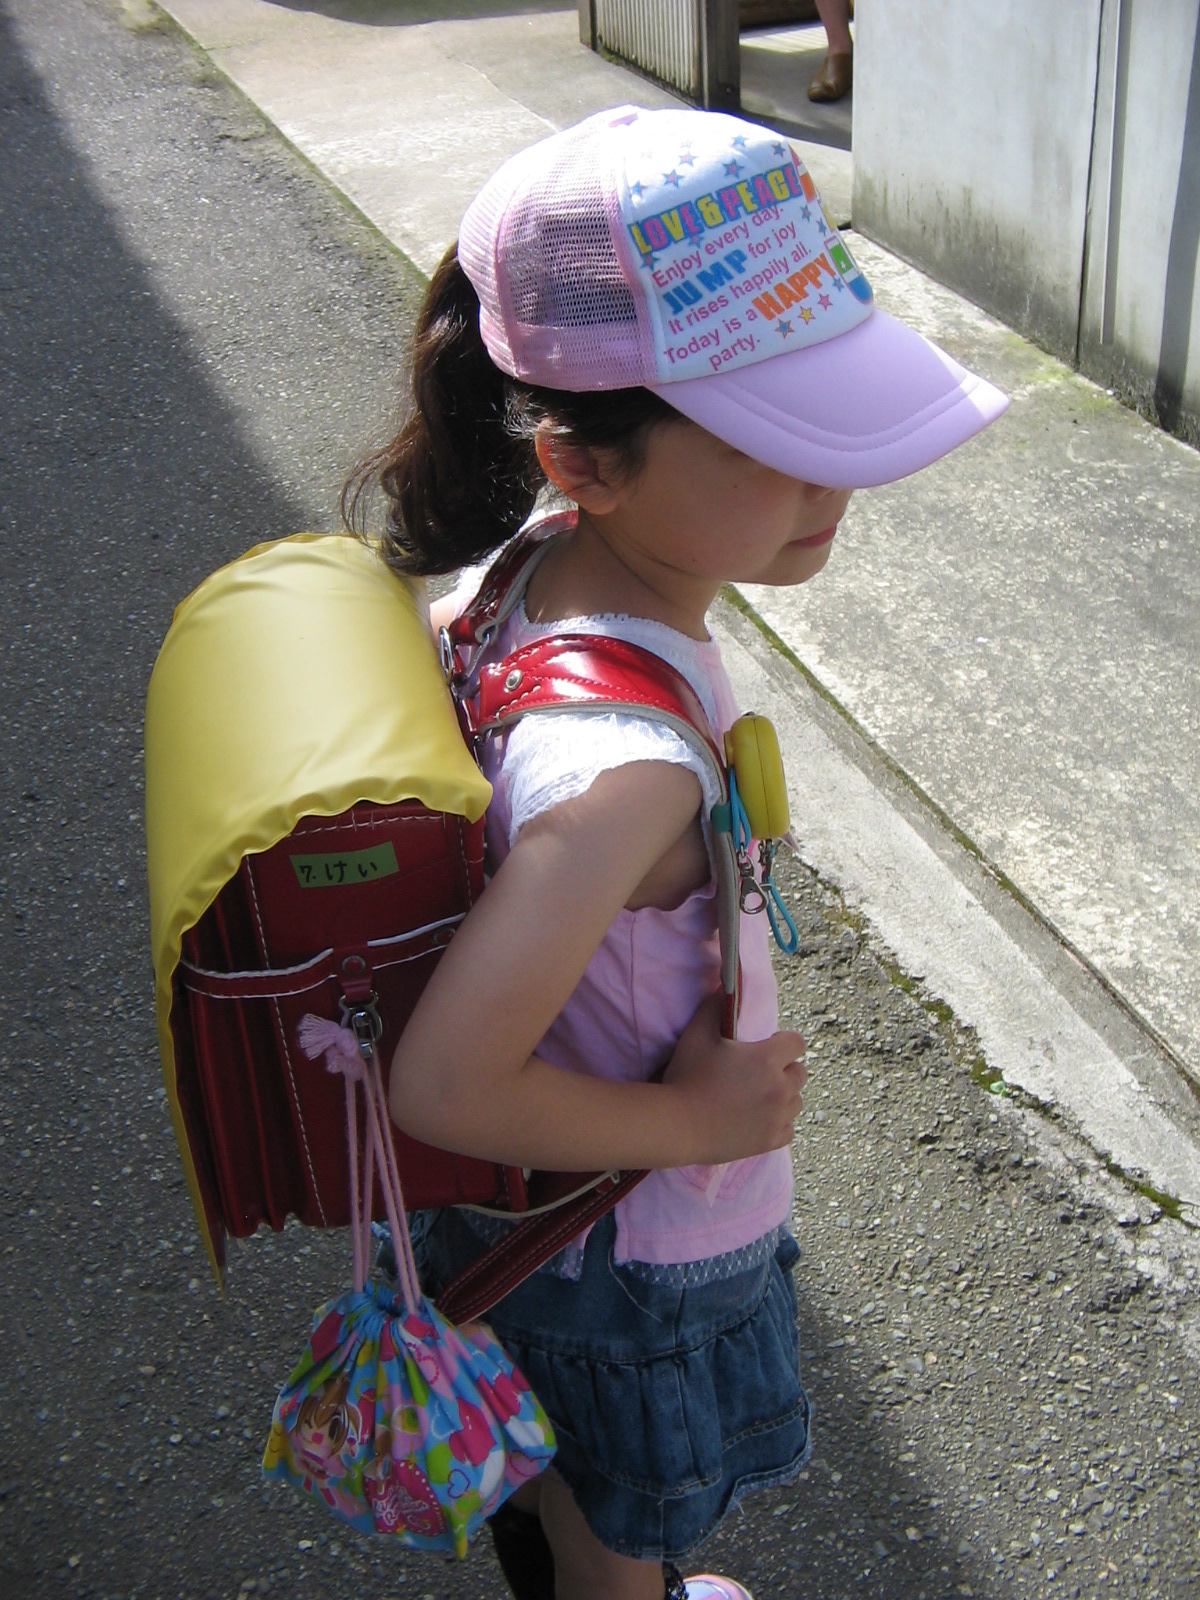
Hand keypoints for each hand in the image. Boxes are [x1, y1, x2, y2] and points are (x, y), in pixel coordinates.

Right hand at [662, 994, 806, 1163]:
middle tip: (757, 1074)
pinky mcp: (771, 1140)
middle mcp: (780, 1087)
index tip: (766, 1047)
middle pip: (800, 1073)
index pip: (797, 1043)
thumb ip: (714, 1006)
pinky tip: (758, 1118)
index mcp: (768, 1058)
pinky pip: (789, 1128)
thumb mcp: (697, 1034)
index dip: (783, 1042)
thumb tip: (722, 986)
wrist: (678, 1125)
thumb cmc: (688, 1076)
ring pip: (796, 1101)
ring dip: (783, 1096)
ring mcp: (778, 1117)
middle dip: (784, 1069)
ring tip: (757, 1097)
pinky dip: (778, 1122)